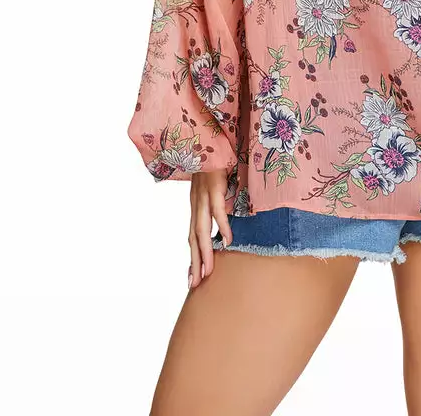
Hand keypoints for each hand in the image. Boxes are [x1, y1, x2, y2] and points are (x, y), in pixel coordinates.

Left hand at [187, 169, 232, 290]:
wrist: (207, 135)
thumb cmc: (214, 158)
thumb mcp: (214, 183)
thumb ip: (216, 199)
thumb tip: (226, 217)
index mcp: (196, 203)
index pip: (192, 234)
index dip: (192, 256)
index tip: (193, 276)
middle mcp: (196, 202)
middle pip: (194, 237)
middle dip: (195, 262)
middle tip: (196, 284)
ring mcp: (203, 194)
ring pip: (202, 228)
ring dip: (204, 252)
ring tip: (207, 271)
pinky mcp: (213, 185)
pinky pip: (217, 209)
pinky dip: (222, 225)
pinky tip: (227, 240)